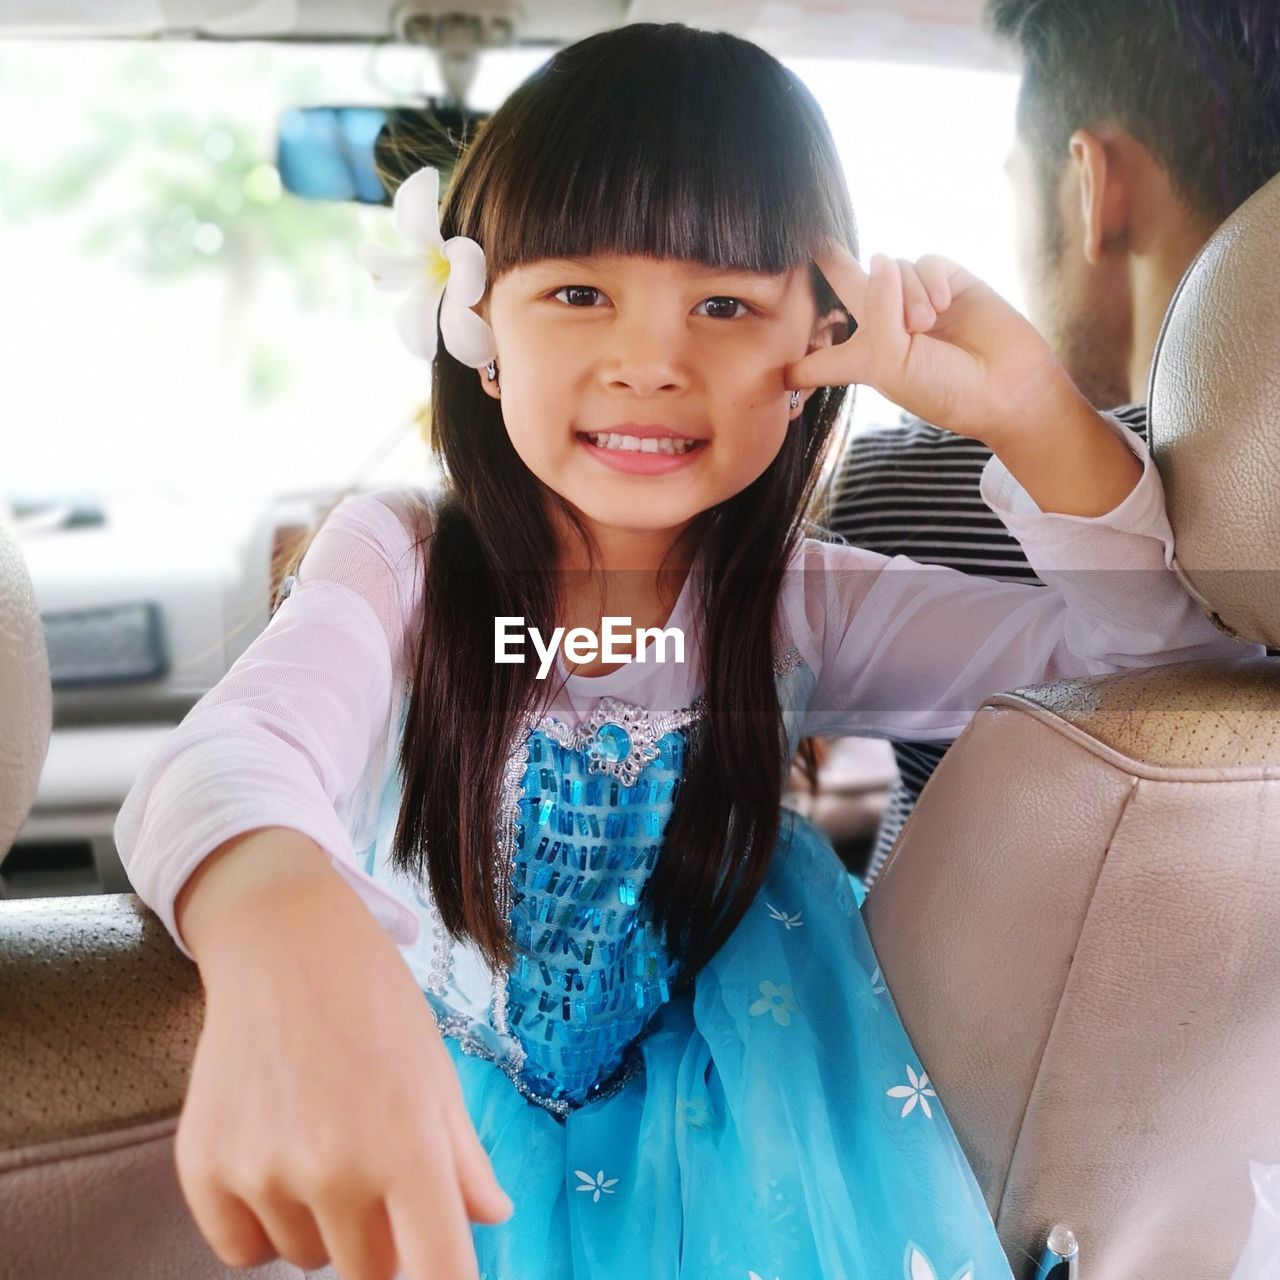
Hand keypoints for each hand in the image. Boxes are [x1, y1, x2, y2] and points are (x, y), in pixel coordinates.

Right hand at [175, 858, 510, 1279]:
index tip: (437, 1275)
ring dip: (321, 1222)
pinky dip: (261, 1222)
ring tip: (320, 1135)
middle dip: (382, 1237)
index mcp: (407, 1145)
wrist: (283, 945)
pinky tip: (273, 1153)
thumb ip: (464, 1159)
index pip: (438, 1272)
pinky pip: (242, 1251)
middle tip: (374, 1165)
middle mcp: (335, 1169)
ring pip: (306, 1258)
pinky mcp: (204, 1171)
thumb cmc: (374, 1002)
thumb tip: (492, 1219)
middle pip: (370, 1273)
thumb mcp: (436, 1072)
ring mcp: (263, 1174)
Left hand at [787, 244, 1068, 448]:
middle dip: (831, 262)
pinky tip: (944, 307)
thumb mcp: (890, 362)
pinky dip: (928, 282)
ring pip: (891, 270)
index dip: (798, 360)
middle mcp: (885, 326)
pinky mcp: (947, 281)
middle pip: (847, 286)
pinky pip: (923, 262)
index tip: (772, 363)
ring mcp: (916, 301)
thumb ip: (875, 310)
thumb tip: (881, 257)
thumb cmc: (942, 388)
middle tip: (811, 237)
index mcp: (862, 360)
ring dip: (905, 295)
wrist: (1004, 386)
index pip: (821, 358)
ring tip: (927, 325)